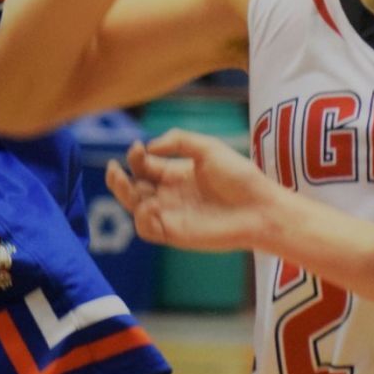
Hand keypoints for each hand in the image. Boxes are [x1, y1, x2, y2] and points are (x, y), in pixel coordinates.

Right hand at [106, 128, 280, 252]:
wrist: (260, 208)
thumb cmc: (240, 176)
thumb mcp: (209, 148)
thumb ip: (179, 140)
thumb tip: (150, 147)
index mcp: (175, 172)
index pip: (144, 165)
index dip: (135, 157)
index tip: (137, 148)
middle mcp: (169, 194)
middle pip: (132, 187)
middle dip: (117, 178)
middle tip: (113, 169)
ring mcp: (170, 214)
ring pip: (134, 208)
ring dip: (124, 196)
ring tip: (125, 182)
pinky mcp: (175, 233)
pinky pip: (147, 229)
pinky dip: (141, 218)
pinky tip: (150, 205)